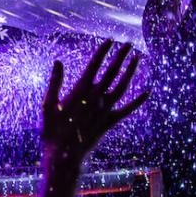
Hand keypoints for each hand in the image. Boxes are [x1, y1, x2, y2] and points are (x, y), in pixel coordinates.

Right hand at [42, 41, 148, 163]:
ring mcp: (105, 110)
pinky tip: (147, 92)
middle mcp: (96, 98)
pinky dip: (137, 101)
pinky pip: (127, 109)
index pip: (94, 65)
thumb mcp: (48, 105)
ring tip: (138, 59)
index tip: (110, 40)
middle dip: (121, 56)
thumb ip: (54, 82)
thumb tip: (58, 62)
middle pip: (112, 72)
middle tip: (129, 43)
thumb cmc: (52, 131)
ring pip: (122, 87)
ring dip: (131, 72)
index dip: (103, 52)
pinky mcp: (109, 122)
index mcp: (80, 91)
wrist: (64, 156)